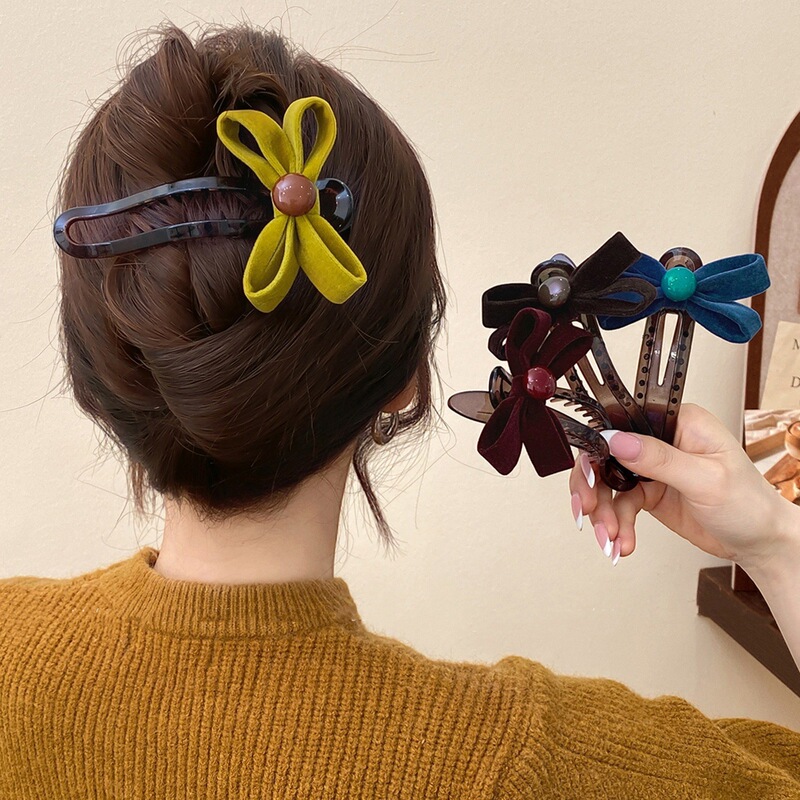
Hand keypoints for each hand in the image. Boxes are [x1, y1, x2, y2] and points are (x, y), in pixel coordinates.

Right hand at [568, 402, 797, 572]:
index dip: (598, 446)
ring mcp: (653, 467)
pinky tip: (622, 542)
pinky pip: (619, 506)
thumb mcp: (706, 480)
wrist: (760, 542)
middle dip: (592, 486)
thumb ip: (660, 459)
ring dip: (604, 513)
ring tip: (610, 538)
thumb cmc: (750, 504)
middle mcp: (661, 440)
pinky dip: (616, 525)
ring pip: (608, 484)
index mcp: (678, 422)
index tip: (587, 473)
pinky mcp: (649, 492)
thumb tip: (617, 440)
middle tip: (587, 509)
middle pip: (606, 454)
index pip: (624, 423)